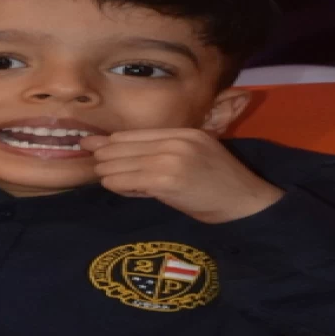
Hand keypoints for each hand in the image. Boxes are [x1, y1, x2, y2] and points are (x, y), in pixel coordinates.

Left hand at [78, 129, 284, 223]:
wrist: (244, 203)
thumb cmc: (219, 186)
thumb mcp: (194, 157)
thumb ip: (165, 154)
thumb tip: (125, 159)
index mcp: (184, 132)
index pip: (135, 133)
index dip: (110, 140)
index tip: (90, 144)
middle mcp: (176, 141)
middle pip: (124, 145)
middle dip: (104, 156)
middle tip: (91, 163)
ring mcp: (171, 159)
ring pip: (121, 163)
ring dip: (110, 173)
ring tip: (106, 179)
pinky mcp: (166, 180)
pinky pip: (127, 181)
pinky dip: (119, 186)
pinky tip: (117, 188)